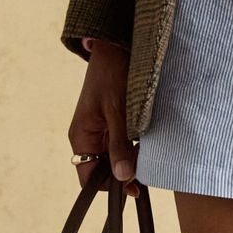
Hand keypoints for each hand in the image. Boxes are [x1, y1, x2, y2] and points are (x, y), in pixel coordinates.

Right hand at [69, 40, 138, 191]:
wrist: (117, 46)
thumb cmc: (112, 74)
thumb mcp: (118, 111)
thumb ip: (119, 145)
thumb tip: (123, 176)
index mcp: (81, 136)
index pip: (89, 178)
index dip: (110, 186)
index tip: (134, 186)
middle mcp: (89, 137)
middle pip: (104, 170)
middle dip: (124, 173)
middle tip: (148, 173)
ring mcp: (101, 130)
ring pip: (115, 158)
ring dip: (132, 160)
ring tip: (151, 158)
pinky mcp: (114, 122)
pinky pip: (123, 144)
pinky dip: (135, 147)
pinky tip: (150, 145)